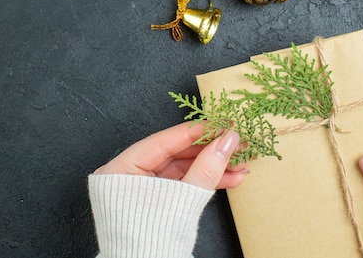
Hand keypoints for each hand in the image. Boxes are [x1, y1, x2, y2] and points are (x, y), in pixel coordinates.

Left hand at [94, 122, 246, 190]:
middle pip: (175, 154)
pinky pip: (181, 184)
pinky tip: (231, 179)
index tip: (221, 124)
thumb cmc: (152, 238)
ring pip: (182, 169)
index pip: (163, 141)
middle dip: (210, 152)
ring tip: (241, 165)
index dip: (196, 131)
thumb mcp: (183, 198)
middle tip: (237, 144)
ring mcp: (141, 188)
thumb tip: (229, 139)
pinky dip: (204, 182)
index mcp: (120, 168)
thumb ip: (207, 167)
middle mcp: (127, 174)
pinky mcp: (155, 201)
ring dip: (213, 168)